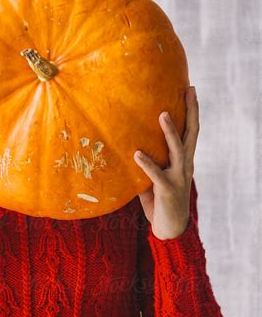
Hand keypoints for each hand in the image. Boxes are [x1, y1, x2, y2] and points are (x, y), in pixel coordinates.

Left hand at [133, 86, 199, 238]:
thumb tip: (124, 143)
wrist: (170, 227)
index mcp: (184, 159)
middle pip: (191, 133)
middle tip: (189, 90)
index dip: (192, 110)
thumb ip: (145, 160)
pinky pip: (156, 174)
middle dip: (191, 111)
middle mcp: (185, 164)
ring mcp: (178, 176)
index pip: (191, 130)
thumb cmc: (159, 200)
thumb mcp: (153, 176)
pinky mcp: (167, 190)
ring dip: (169, 131)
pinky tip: (136, 154)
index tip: (190, 89)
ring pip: (177, 149)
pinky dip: (147, 164)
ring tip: (162, 114)